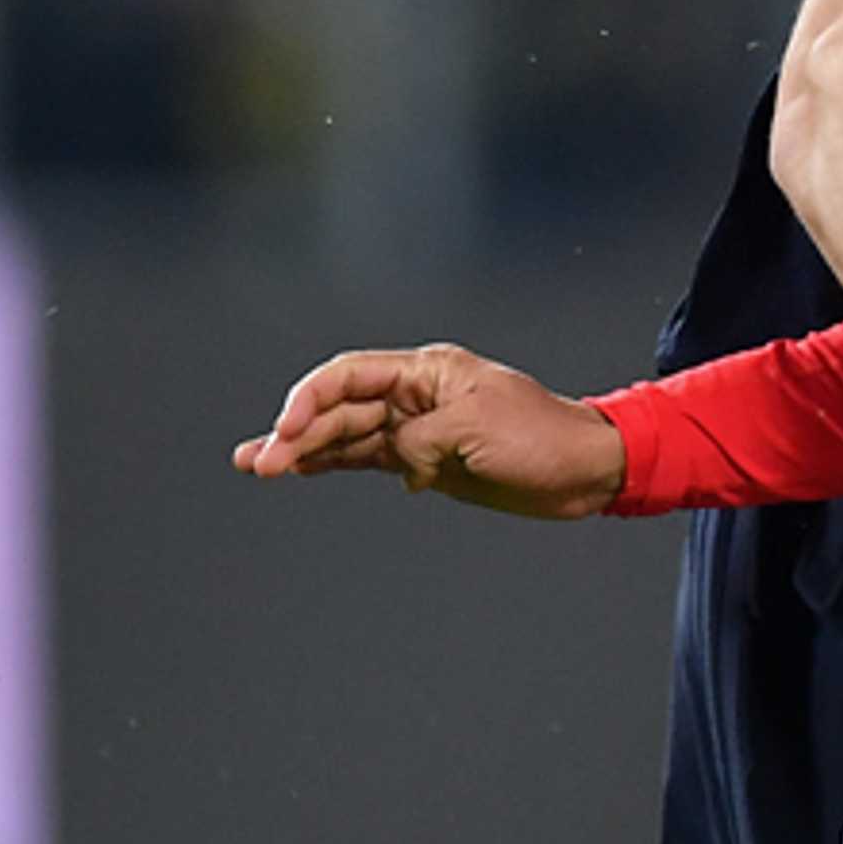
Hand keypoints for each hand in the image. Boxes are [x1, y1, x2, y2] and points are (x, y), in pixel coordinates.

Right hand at [234, 343, 622, 514]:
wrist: (584, 469)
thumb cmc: (541, 438)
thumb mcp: (477, 432)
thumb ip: (421, 442)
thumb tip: (397, 461)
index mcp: (426, 371)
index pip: (350, 376)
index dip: (311, 401)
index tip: (286, 432)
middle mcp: (414, 395)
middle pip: (340, 409)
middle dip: (297, 434)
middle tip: (260, 463)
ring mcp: (416, 429)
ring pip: (347, 436)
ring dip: (305, 451)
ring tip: (259, 467)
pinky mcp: (424, 460)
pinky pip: (369, 459)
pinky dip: (335, 465)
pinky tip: (303, 472)